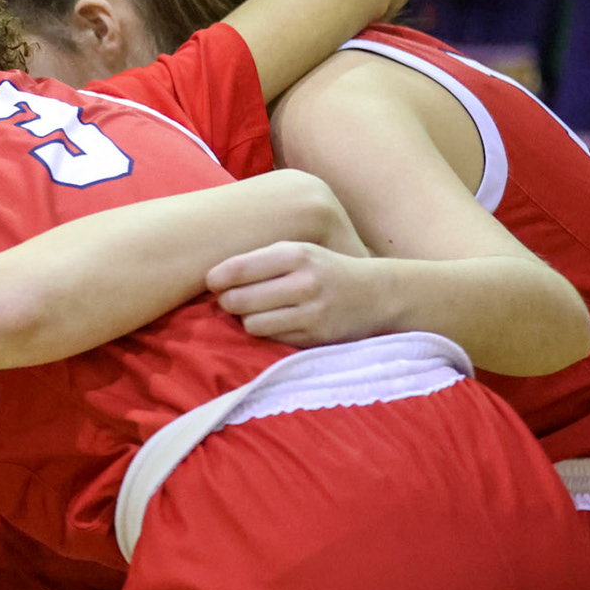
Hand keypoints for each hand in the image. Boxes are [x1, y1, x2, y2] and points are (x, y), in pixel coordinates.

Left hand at [205, 241, 387, 347]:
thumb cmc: (324, 268)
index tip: (212, 282)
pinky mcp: (316, 338)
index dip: (216, 278)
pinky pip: (272, 339)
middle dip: (228, 301)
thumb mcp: (298, 250)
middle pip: (239, 301)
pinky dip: (268, 332)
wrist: (377, 294)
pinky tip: (277, 321)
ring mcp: (312, 314)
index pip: (239, 269)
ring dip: (246, 319)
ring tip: (254, 310)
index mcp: (296, 255)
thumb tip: (214, 278)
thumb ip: (260, 259)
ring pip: (252, 325)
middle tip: (232, 298)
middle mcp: (305, 284)